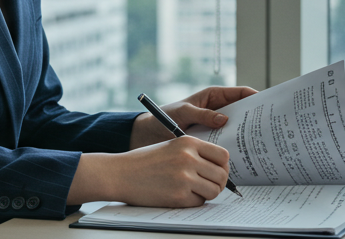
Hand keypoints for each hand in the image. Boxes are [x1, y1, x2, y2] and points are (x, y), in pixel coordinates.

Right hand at [68, 137, 232, 206]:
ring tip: (193, 190)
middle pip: (221, 175)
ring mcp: (184, 177)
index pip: (223, 155)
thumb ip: (195, 153)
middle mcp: (188, 158)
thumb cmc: (145, 161)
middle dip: (217, 182)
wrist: (120, 173)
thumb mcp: (171, 146)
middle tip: (206, 184)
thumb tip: (220, 168)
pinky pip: (199, 202)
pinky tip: (179, 195)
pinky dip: (193, 201)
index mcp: (188, 142)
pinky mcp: (178, 196)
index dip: (222, 166)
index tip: (215, 171)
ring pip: (214, 190)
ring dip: (207, 193)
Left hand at [129, 85, 257, 149]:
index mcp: (214, 96)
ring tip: (260, 142)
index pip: (240, 93)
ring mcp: (216, 125)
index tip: (268, 104)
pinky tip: (243, 155)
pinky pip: (227, 142)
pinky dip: (235, 146)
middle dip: (255, 117)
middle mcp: (218, 110)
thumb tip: (224, 119)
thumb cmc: (164, 116)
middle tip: (268, 126)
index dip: (255, 96)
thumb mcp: (184, 112)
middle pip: (243, 112)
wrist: (151, 134)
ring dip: (246, 134)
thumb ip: (202, 115)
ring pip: (237, 128)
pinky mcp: (212, 140)